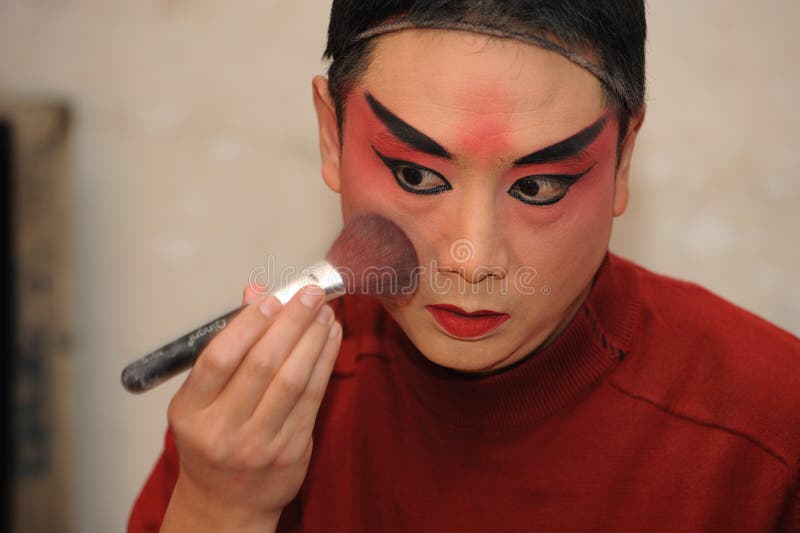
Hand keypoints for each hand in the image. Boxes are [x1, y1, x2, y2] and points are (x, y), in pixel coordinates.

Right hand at [161, 284, 340, 531]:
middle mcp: (223, 430)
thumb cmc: (212, 440)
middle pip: (262, 364)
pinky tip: (331, 337)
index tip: (272, 298)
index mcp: (191, 412)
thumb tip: (256, 293)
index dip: (248, 324)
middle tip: (309, 294)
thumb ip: (229, 345)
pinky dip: (325, 361)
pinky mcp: (291, 451)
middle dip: (291, 322)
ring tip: (324, 311)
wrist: (226, 504)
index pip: (218, 359)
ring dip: (313, 339)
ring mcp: (259, 444)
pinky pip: (313, 397)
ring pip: (293, 380)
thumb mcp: (201, 397)